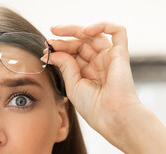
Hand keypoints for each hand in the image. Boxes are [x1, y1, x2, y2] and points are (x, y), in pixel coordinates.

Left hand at [42, 22, 142, 140]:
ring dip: (75, 30)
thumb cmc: (93, 107)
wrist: (111, 116)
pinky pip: (118, 32)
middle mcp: (99, 63)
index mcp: (88, 72)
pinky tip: (86, 31)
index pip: (73, 53)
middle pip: (81, 43)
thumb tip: (52, 51)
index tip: (45, 52)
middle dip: (64, 40)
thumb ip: (64, 66)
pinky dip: (103, 25)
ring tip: (58, 32)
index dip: (59, 50)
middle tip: (49, 41)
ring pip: (94, 35)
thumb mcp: (72, 85)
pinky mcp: (121, 54)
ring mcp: (110, 58)